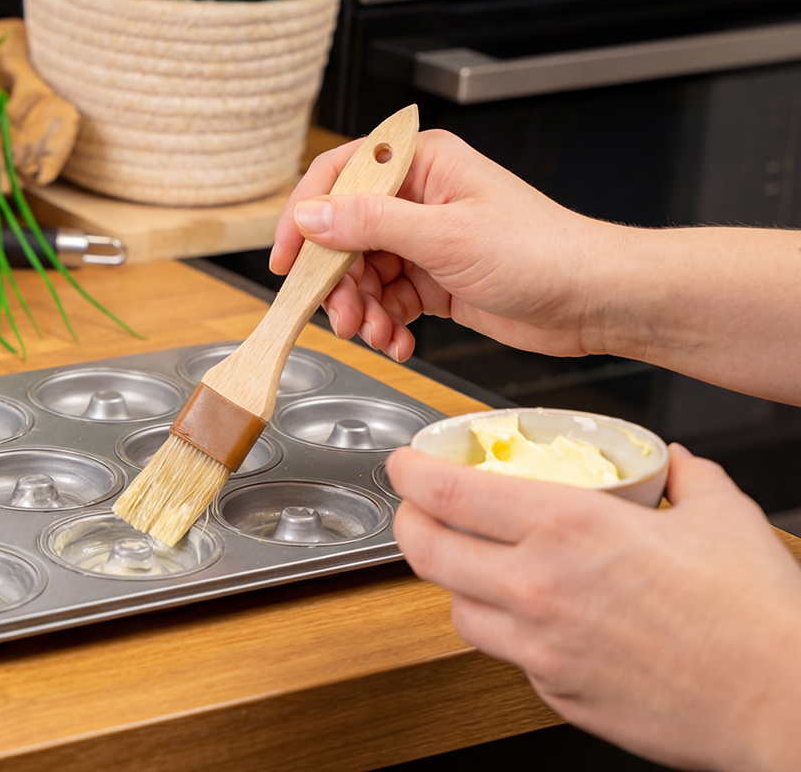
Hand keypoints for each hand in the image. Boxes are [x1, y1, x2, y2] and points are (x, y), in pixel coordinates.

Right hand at [269, 130, 620, 361]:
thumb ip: (369, 224)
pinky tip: (399, 341)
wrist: (594, 300)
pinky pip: (386, 300)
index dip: (304, 217)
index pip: (338, 177)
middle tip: (342, 316)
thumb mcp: (444, 236)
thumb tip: (309, 217)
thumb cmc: (541, 252)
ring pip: (361, 273)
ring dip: (361, 310)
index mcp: (421, 164)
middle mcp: (418, 197)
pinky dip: (385, 325)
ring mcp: (424, 240)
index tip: (285, 260)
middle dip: (338, 281)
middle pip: (343, 235)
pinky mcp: (434, 279)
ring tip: (378, 335)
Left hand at [389, 444, 800, 770]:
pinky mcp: (553, 692)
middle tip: (416, 510)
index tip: (405, 463)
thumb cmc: (756, 618)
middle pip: (425, 551)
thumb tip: (675, 462)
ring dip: (455, 582)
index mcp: (567, 528)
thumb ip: (686, 478)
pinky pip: (506, 655)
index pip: (447, 493)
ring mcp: (539, 648)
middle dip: (408, 523)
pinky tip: (536, 618)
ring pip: (456, 609)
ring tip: (475, 564)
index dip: (410, 473)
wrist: (780, 704)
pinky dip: (508, 631)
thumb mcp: (721, 516)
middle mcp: (538, 587)